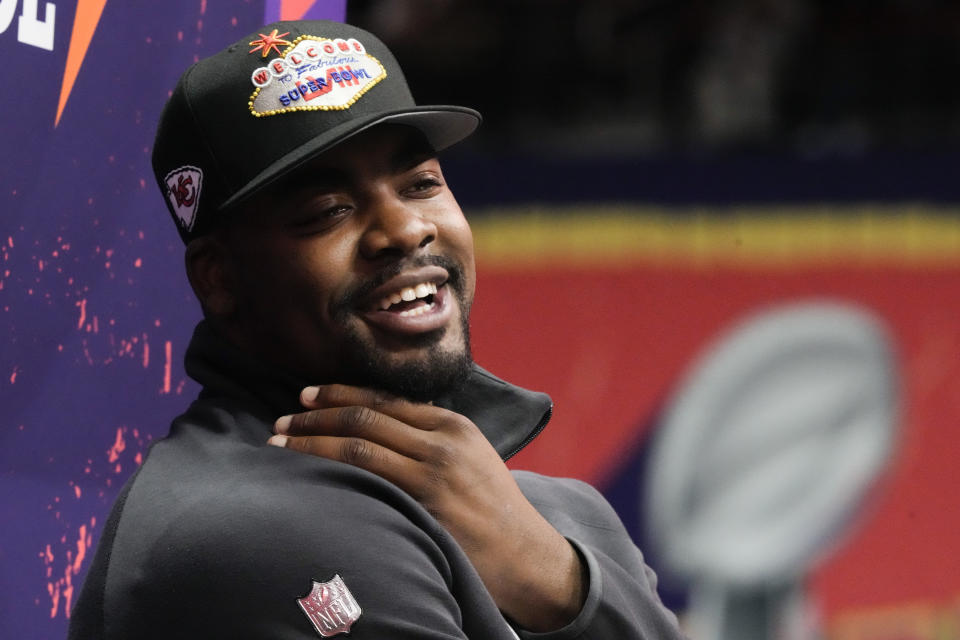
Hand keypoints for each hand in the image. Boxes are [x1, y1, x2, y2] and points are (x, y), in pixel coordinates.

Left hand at [268, 384, 585, 631]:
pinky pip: (365, 482)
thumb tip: (381, 422)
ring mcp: (432, 474)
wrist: (525, 555)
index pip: (383, 399)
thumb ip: (431, 437)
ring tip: (279, 444)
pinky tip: (307, 476)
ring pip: (357, 445)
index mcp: (452, 424)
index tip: (306, 396)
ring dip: (312, 442)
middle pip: (365, 417)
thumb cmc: (492, 507)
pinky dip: (331, 472)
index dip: (339, 394)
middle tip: (281, 420)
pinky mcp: (423, 506)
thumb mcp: (471, 456)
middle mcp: (441, 442)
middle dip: (316, 415)